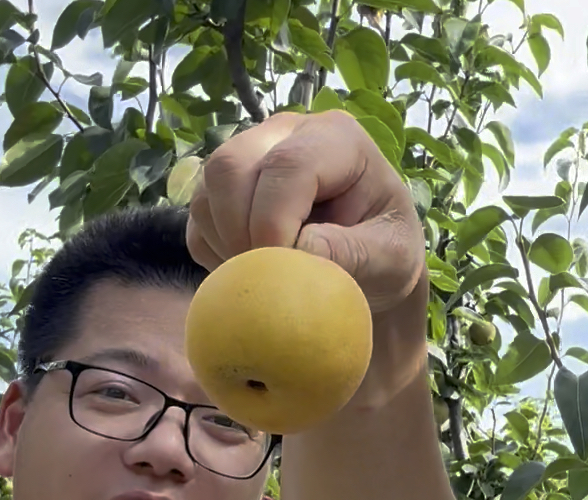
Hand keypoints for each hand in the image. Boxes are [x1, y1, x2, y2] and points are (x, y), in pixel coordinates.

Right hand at [186, 110, 429, 404]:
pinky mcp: (223, 192)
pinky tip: (253, 269)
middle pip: (230, 166)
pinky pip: (196, 221)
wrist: (370, 268)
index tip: (285, 269)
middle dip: (241, 230)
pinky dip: (216, 254)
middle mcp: (285, 133)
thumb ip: (354, 252)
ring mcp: (249, 157)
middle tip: (268, 277)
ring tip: (268, 275)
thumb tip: (300, 248)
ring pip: (206, 192)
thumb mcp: (391, 258)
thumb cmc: (387, 255)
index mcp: (337, 138)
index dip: (275, 221)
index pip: (287, 165)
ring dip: (228, 244)